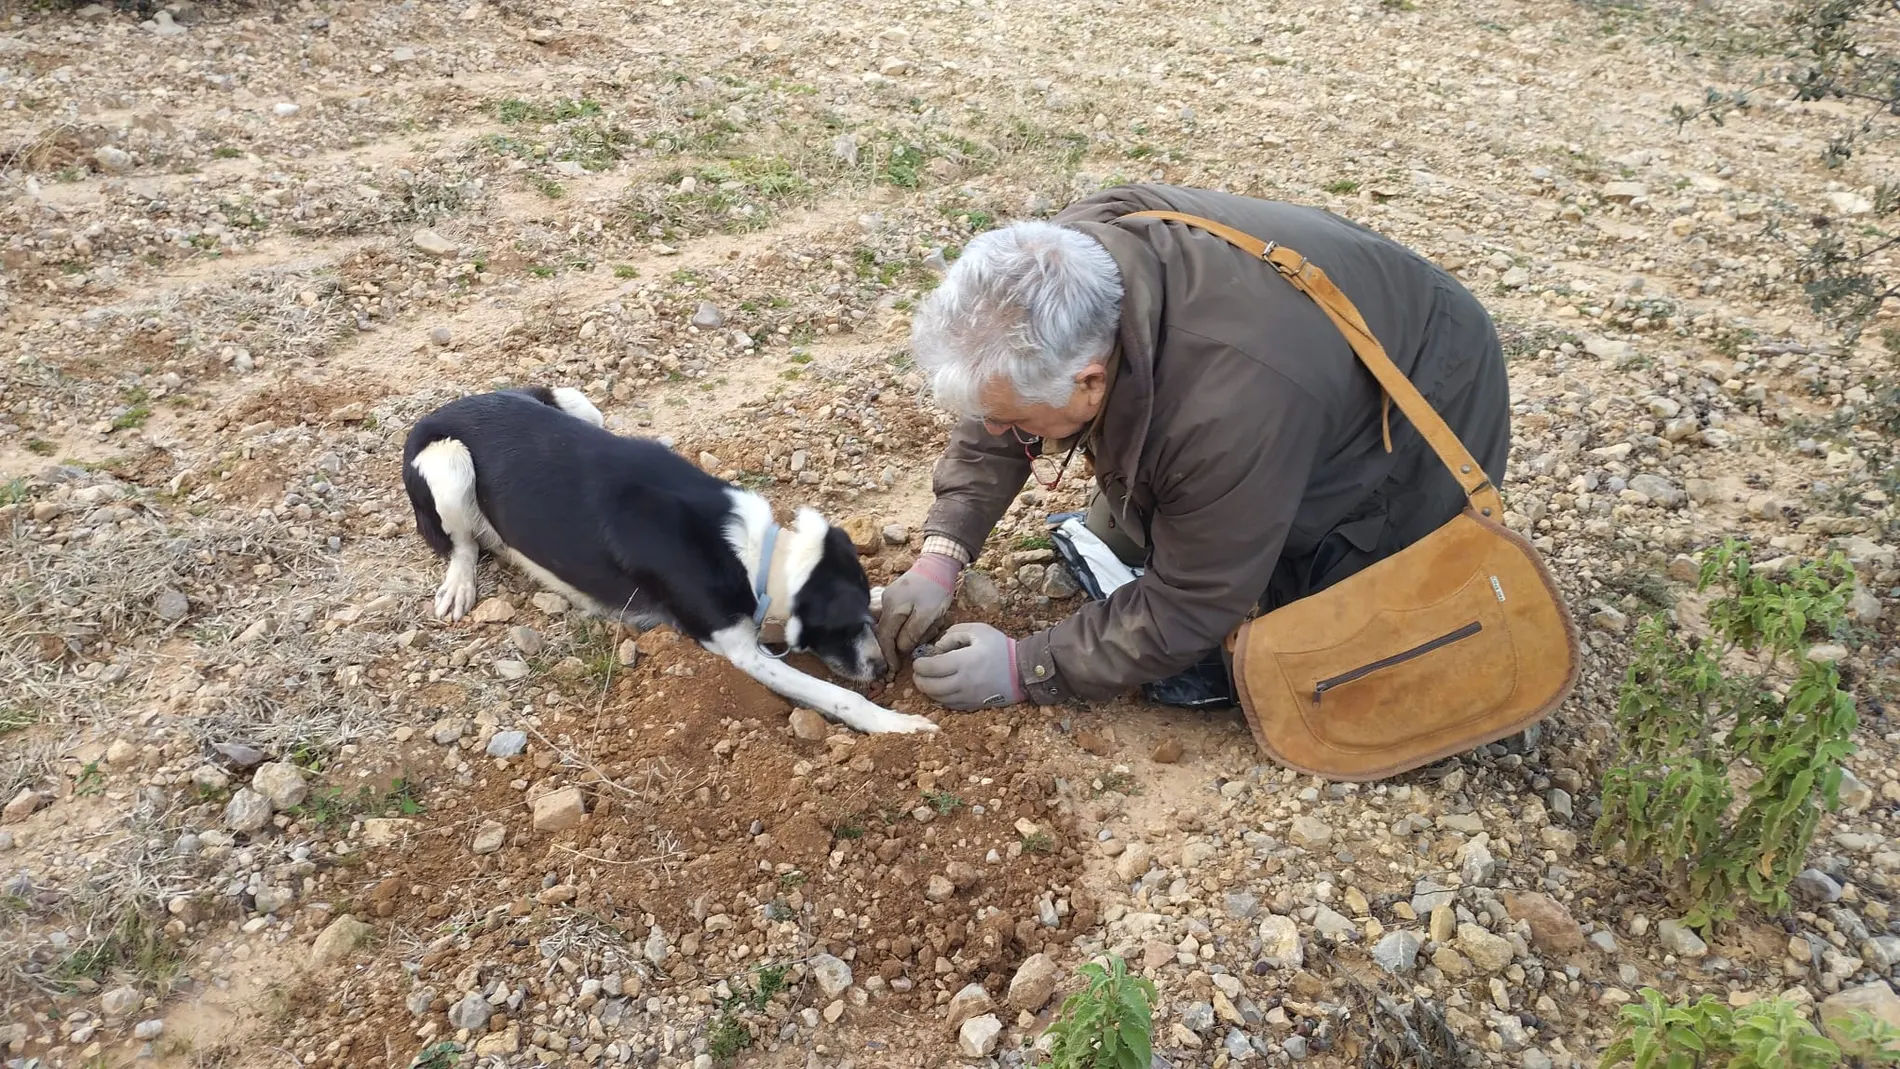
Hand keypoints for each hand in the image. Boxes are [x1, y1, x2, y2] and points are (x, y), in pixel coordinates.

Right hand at [874, 552, 962, 668]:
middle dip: (901, 644)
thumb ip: (912, 633)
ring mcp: (890, 597)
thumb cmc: (936, 589)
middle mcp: (886, 602)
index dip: (889, 655)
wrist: (940, 562)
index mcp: (892, 608)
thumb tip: (901, 648)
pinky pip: (900, 615)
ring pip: (896, 624)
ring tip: (929, 629)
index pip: (885, 637)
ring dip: (909, 632)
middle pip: (888, 632)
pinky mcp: (898, 595)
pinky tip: (926, 621)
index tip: (894, 669)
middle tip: (918, 648)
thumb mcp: (928, 614)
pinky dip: (911, 623)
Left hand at [911, 622, 1024, 709]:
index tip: (918, 660)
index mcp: (963, 662)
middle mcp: (963, 682)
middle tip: (919, 672)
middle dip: (919, 679)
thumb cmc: (1000, 648)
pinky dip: (940, 698)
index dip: (919, 665)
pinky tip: (941, 689)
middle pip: (930, 686)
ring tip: (927, 680)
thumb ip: (954, 633)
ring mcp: (968, 696)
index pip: (930, 668)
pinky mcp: (973, 705)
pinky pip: (949, 705)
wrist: (1023, 671)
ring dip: (927, 690)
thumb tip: (937, 648)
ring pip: (937, 698)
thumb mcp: (979, 630)